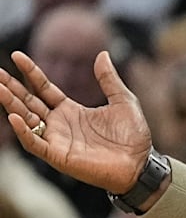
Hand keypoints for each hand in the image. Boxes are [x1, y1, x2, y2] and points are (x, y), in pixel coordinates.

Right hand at [0, 50, 152, 194]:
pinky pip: (35, 144)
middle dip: (12, 87)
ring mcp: (57, 140)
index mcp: (71, 110)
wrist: (140, 163)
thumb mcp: (123, 100)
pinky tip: (14, 117)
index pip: (44, 88)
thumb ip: (108, 79)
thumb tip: (102, 54)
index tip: (17, 55)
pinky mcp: (59, 156)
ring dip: (11, 105)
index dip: (31, 73)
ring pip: (27, 120)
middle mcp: (59, 124)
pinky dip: (24, 131)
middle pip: (29, 102)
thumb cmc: (132, 135)